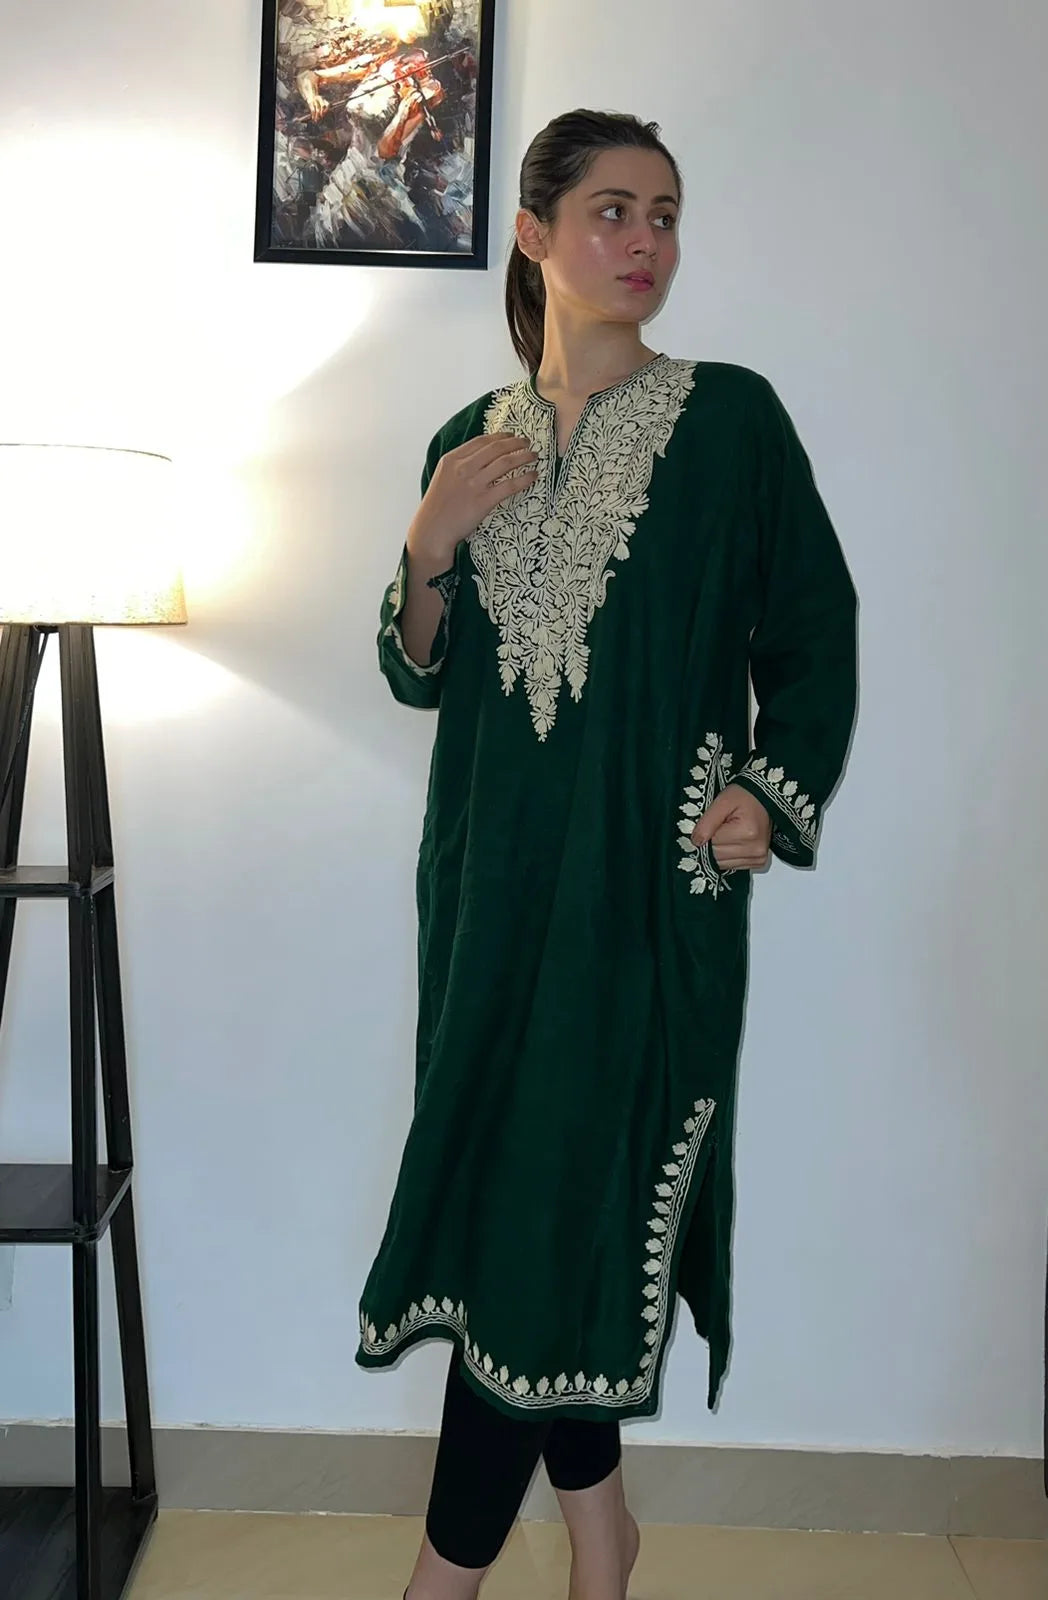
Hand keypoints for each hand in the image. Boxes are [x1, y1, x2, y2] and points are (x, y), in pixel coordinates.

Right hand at [407, 434, 537, 572]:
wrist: (432, 530)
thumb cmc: (437, 507)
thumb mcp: (443, 477)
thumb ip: (459, 465)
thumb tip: (480, 457)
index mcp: (452, 460)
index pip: (481, 441)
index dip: (500, 436)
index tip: (511, 436)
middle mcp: (463, 468)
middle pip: (496, 448)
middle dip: (515, 443)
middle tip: (527, 442)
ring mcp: (474, 484)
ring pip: (505, 463)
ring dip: (523, 457)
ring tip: (533, 456)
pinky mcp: (484, 501)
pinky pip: (509, 485)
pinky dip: (525, 478)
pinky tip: (533, 476)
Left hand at [691, 784, 770, 872]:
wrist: (763, 797)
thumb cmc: (744, 796)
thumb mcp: (722, 802)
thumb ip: (707, 822)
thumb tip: (696, 842)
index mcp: (747, 833)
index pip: (712, 845)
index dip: (703, 836)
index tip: (704, 826)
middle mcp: (755, 849)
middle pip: (717, 857)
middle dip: (710, 844)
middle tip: (714, 829)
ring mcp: (758, 857)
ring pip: (723, 864)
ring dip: (718, 852)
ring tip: (724, 834)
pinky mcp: (759, 861)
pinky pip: (732, 866)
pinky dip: (727, 856)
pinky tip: (730, 842)